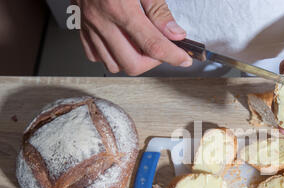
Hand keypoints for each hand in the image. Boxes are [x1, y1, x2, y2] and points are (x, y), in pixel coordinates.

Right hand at [73, 0, 191, 74]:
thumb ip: (158, 10)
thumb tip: (174, 34)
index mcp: (119, 8)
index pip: (152, 44)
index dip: (173, 56)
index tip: (183, 60)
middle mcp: (102, 21)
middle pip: (132, 64)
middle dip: (152, 62)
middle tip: (162, 50)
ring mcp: (90, 26)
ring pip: (114, 65)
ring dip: (133, 61)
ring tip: (142, 46)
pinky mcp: (81, 27)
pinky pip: (95, 56)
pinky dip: (112, 56)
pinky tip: (121, 44)